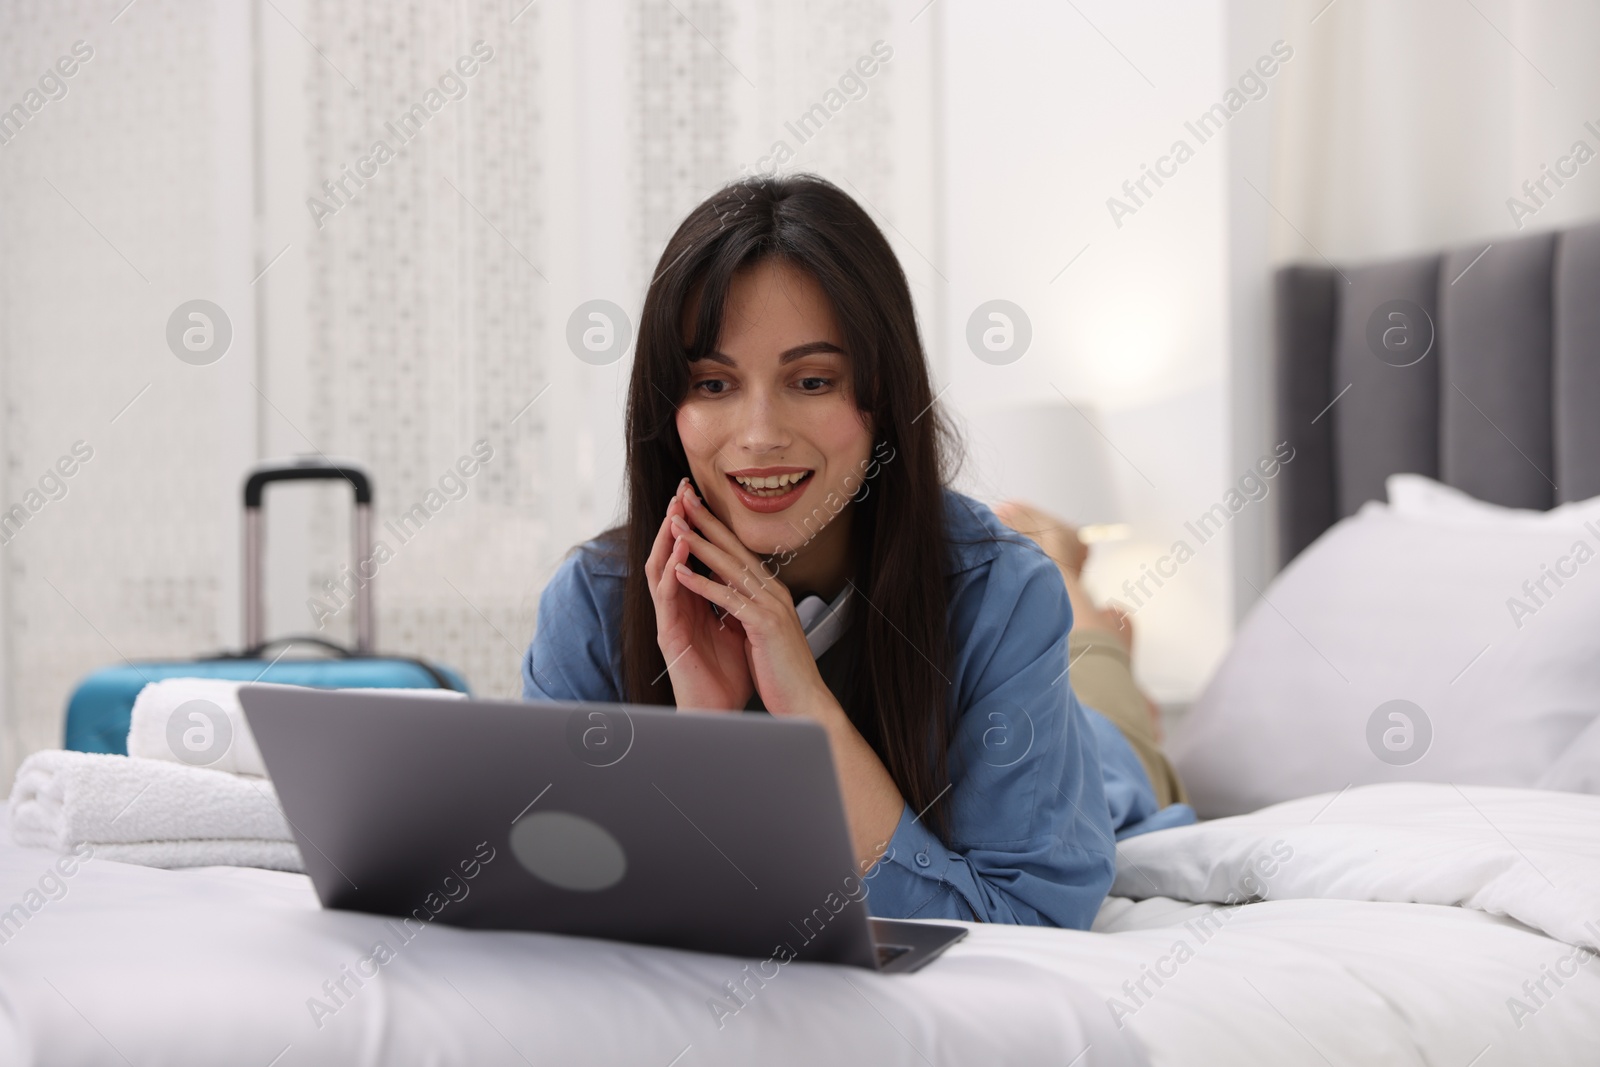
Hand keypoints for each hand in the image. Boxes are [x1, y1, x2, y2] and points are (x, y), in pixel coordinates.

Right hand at [643, 479, 753, 711]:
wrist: (721, 714)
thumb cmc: (729, 678)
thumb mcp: (738, 631)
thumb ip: (737, 605)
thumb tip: (753, 583)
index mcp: (696, 603)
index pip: (691, 556)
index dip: (695, 526)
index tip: (702, 496)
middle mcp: (679, 606)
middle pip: (670, 554)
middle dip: (677, 521)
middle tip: (683, 489)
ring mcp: (670, 619)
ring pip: (660, 568)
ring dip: (667, 538)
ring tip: (675, 510)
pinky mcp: (667, 634)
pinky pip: (666, 595)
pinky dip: (671, 570)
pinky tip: (678, 550)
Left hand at [668, 484, 836, 721]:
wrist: (806, 703)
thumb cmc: (783, 673)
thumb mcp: (764, 632)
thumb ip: (751, 609)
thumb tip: (734, 594)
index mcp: (773, 593)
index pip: (740, 553)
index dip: (717, 529)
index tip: (694, 509)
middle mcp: (774, 592)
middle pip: (734, 549)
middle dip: (706, 522)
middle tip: (682, 497)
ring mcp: (771, 606)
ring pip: (728, 567)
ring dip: (698, 544)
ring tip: (674, 524)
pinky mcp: (764, 624)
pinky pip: (727, 598)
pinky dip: (702, 583)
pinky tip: (680, 571)